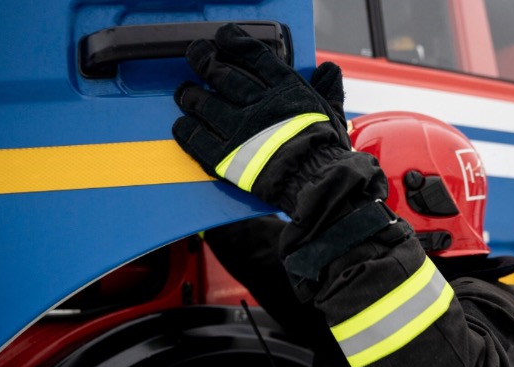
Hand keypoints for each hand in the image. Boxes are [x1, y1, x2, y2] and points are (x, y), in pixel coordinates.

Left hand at [172, 23, 348, 210]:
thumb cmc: (327, 150)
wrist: (317, 181)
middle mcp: (258, 104)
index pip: (255, 56)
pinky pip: (196, 139)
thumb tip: (329, 70)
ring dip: (189, 95)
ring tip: (185, 93)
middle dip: (204, 60)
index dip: (235, 42)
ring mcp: (239, 130)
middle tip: (196, 55)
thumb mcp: (332, 113)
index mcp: (285, 90)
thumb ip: (328, 90)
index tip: (224, 37)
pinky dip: (185, 130)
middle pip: (221, 74)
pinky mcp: (227, 157)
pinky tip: (182, 125)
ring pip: (203, 103)